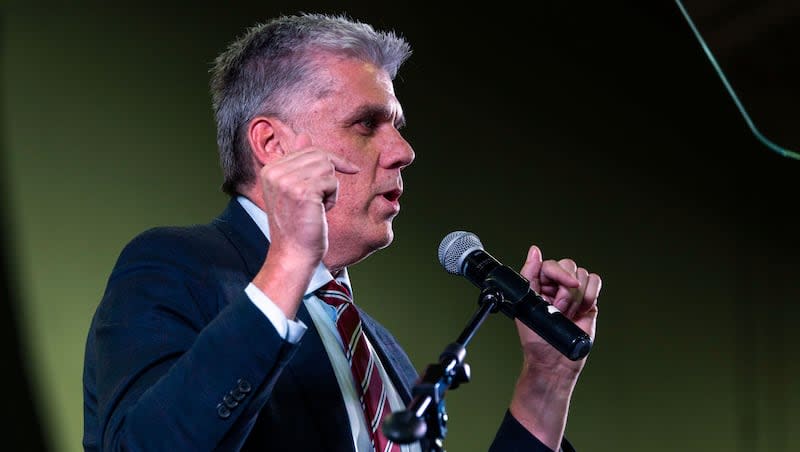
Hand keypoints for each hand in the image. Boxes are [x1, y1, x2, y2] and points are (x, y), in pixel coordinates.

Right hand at [259, 133, 358, 265]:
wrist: (293, 253)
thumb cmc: (297, 224)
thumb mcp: (295, 189)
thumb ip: (298, 162)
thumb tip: (303, 135)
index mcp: (270, 169)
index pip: (308, 148)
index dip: (331, 160)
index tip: (349, 168)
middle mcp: (274, 172)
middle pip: (319, 155)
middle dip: (329, 176)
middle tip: (322, 200)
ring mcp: (287, 181)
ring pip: (327, 167)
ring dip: (331, 188)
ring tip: (318, 207)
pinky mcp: (302, 191)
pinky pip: (332, 181)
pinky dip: (332, 197)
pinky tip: (321, 211)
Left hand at [516, 245, 600, 374]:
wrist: (554, 361)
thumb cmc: (536, 338)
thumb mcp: (526, 304)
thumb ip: (530, 275)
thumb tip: (534, 251)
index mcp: (538, 283)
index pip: (551, 264)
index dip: (559, 273)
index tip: (566, 286)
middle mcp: (556, 285)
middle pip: (569, 266)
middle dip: (567, 291)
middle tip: (560, 310)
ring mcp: (573, 292)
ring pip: (583, 275)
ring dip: (577, 298)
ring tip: (568, 314)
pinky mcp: (588, 300)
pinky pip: (595, 283)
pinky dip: (590, 295)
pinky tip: (581, 311)